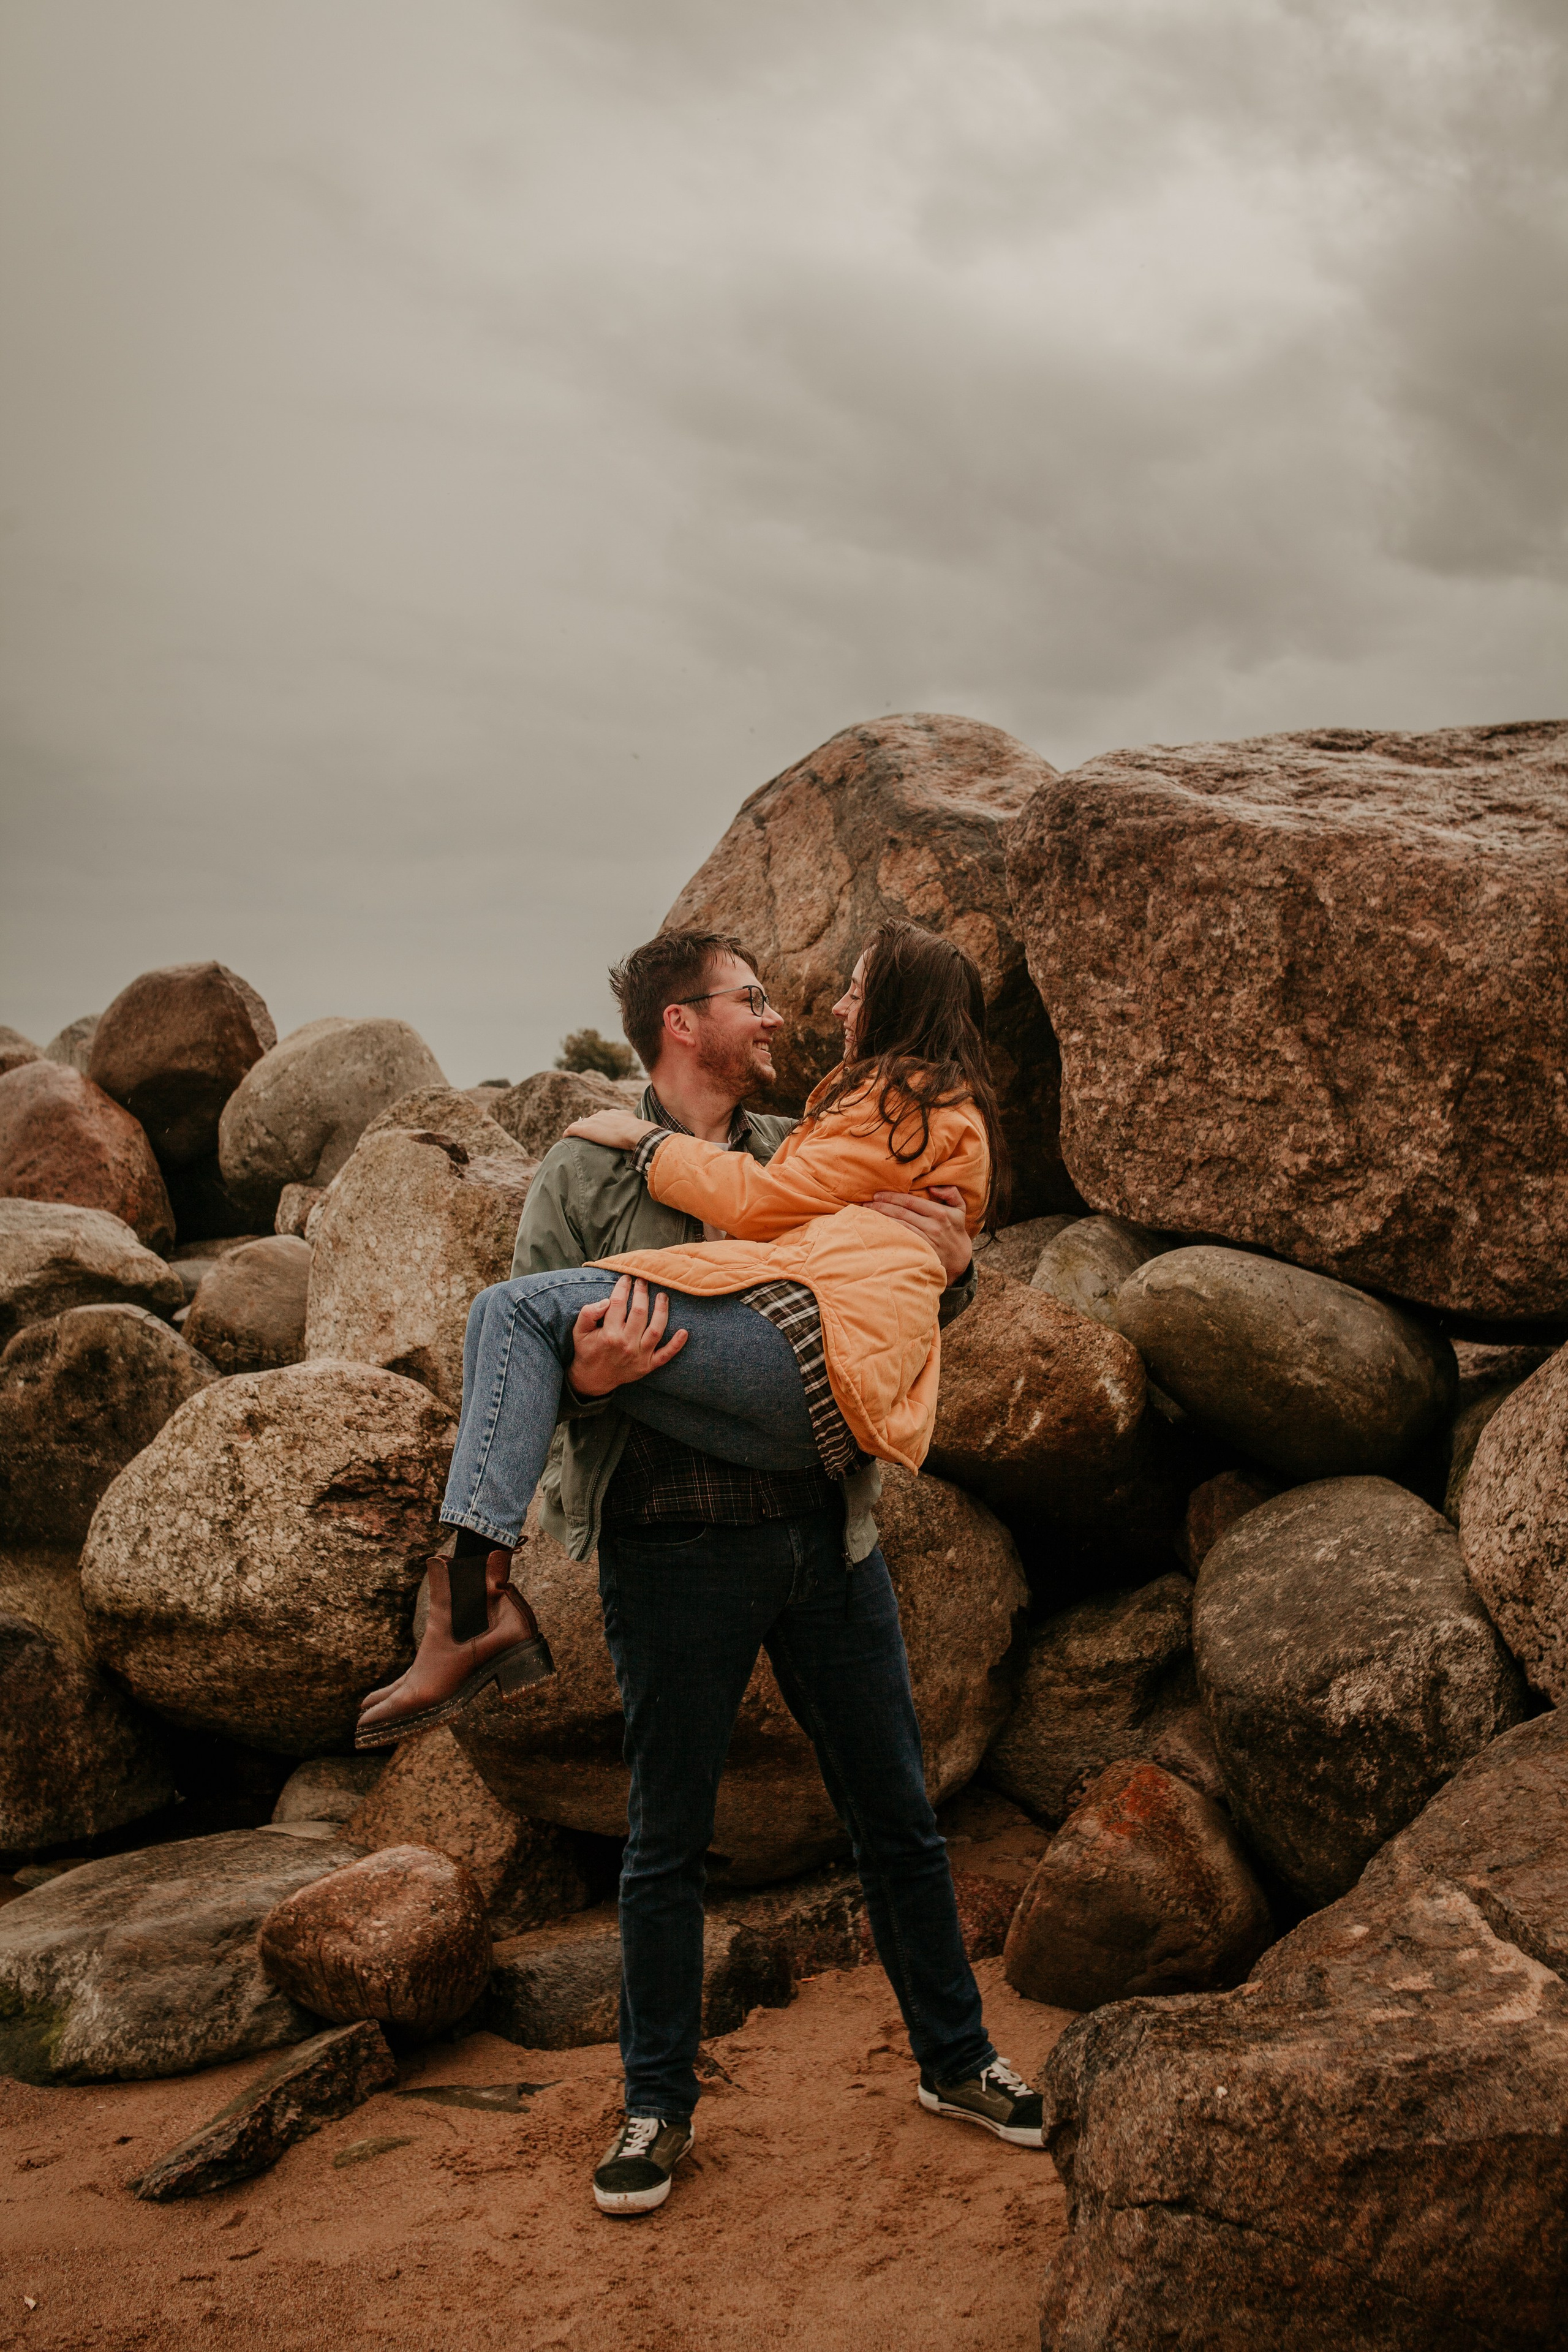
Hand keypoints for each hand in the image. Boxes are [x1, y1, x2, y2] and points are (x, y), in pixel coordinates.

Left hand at [564, 1109, 658, 1150]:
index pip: (604, 1117)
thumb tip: (645, 1135)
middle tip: (587, 1137)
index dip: (601, 1125)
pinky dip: (569, 1132)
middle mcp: (604, 1114)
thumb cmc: (642, 1133)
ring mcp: (595, 1121)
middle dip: (589, 1127)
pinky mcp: (587, 1129)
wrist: (637, 1133)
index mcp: (615, 1113)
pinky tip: (565, 1137)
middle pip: (592, 1119)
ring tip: (574, 1137)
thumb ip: (637, 1130)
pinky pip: (573, 1129)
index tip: (601, 1131)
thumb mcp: (640, 1128)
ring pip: (582, 1124)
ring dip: (578, 1130)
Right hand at [568, 1275, 687, 1395]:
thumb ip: (588, 1313)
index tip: (626, 1278)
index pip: (618, 1303)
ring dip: (662, 1311)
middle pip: (640, 1312)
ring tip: (662, 1296)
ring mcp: (639, 1356)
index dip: (623, 1287)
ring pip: (656, 1330)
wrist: (593, 1379)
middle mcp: (626, 1344)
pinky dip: (676, 1345)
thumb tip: (605, 1301)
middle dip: (642, 1293)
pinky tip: (684, 1332)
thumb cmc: (587, 1351)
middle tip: (643, 1281)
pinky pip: (665, 1355)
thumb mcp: (579, 1332)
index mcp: (609, 1334)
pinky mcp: (648, 1366)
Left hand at [868, 1184, 972, 1283]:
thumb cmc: (955, 1230)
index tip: (877, 1195)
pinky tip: (877, 1228)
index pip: (911, 1201)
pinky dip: (888, 1232)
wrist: (960, 1258)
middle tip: (867, 1203)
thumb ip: (951, 1193)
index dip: (892, 1197)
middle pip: (902, 1213)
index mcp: (940, 1213)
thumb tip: (933, 1186)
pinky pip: (901, 1239)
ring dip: (882, 1218)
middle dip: (882, 1206)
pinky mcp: (921, 1251)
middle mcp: (933, 1226)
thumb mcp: (960, 1209)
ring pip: (899, 1225)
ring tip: (868, 1213)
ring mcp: (927, 1240)